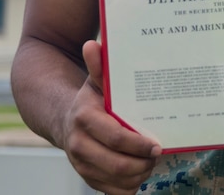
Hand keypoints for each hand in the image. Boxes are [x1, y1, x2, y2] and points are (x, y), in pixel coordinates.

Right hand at [61, 40, 161, 194]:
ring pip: (118, 181)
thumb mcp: (96, 81)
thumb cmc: (91, 99)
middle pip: (118, 165)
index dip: (139, 144)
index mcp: (85, 118)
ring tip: (150, 161)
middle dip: (144, 163)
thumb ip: (99, 67)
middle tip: (158, 153)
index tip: (157, 144)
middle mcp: (79, 144)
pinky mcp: (86, 178)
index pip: (116, 137)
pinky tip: (138, 172)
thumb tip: (93, 44)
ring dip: (140, 174)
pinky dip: (130, 186)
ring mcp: (81, 164)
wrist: (65, 120)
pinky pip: (113, 192)